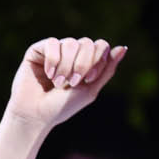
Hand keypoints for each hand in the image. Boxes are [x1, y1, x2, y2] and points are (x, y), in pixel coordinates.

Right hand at [7, 37, 127, 131]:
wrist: (35, 115)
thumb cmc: (62, 107)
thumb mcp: (90, 90)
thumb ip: (107, 69)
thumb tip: (123, 48)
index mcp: (86, 62)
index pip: (100, 46)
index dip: (97, 60)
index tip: (88, 80)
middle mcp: (71, 54)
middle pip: (87, 42)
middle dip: (82, 64)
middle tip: (72, 83)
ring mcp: (55, 51)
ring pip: (70, 43)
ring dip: (66, 66)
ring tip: (58, 83)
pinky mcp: (38, 50)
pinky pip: (52, 43)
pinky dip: (53, 60)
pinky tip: (48, 74)